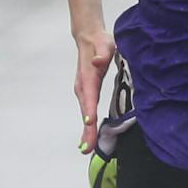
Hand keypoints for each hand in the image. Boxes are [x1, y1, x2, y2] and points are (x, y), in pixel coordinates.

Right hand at [74, 30, 113, 151]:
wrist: (88, 39)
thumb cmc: (100, 42)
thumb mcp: (104, 44)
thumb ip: (102, 53)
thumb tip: (98, 61)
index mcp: (88, 77)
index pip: (89, 95)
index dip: (89, 109)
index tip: (89, 123)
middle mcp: (83, 87)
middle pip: (85, 110)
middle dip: (86, 129)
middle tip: (87, 148)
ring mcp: (83, 91)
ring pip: (85, 113)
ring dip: (86, 131)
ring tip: (87, 148)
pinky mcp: (86, 93)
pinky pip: (87, 111)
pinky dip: (88, 125)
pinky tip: (90, 137)